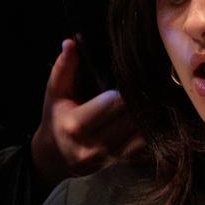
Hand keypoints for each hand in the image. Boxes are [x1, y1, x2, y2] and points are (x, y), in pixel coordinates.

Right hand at [30, 39, 143, 185]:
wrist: (56, 156)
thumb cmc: (57, 117)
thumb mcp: (55, 92)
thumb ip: (64, 67)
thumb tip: (72, 42)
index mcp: (75, 125)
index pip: (112, 102)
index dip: (123, 89)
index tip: (129, 78)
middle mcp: (93, 146)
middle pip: (131, 117)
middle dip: (138, 99)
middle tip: (146, 84)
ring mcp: (110, 158)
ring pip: (142, 131)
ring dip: (147, 113)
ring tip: (149, 98)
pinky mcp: (121, 162)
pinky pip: (145, 143)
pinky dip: (148, 127)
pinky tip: (148, 114)